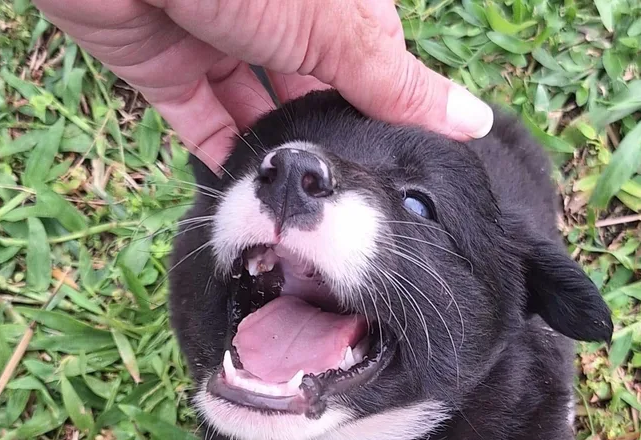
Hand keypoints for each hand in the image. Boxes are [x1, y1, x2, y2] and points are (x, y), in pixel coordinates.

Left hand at [32, 0, 493, 169]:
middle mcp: (277, 17)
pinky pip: (200, 124)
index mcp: (330, 0)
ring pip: (257, 115)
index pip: (372, 65)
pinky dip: (220, 161)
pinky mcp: (166, 67)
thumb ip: (397, 83)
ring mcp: (219, 41)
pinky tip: (245, 203)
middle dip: (326, 147)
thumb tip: (475, 122)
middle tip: (346, 214)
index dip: (384, 117)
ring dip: (275, 161)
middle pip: (314, 96)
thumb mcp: (336, 27)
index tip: (393, 179)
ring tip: (298, 217)